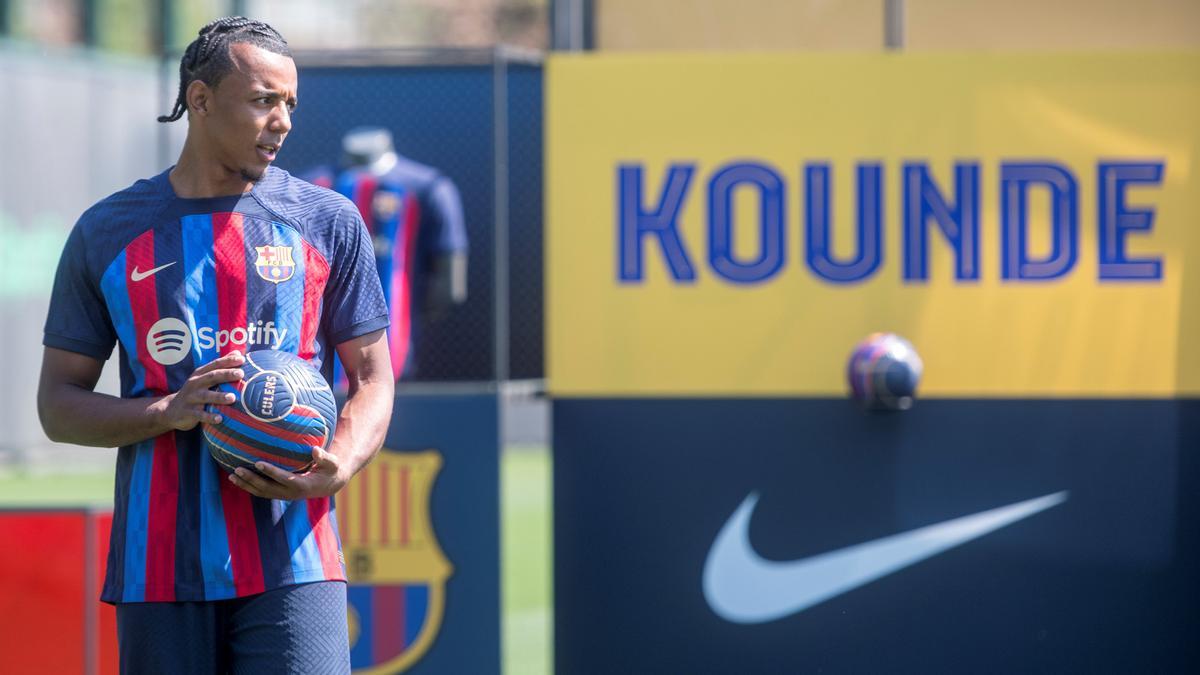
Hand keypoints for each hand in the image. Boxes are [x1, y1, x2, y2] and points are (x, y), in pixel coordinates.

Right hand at [156, 351, 244, 430]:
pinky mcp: (188, 412)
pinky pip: (200, 415)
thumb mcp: (203, 377)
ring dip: (219, 397)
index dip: (227, 361)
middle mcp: (195, 383)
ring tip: (232, 398)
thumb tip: (238, 353)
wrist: (170, 409)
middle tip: (240, 374)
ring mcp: (191, 398)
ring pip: (206, 396)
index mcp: (200, 374)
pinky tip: (220, 419)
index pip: (215, 364)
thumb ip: (219, 367)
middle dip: (226, 374)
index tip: (242, 359)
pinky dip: (209, 417)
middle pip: (211, 377)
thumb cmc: (194, 392)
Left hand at [227, 446, 347, 499]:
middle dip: (251, 479)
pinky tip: (238, 478)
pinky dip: (249, 486)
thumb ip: (325, 457)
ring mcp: (284, 495)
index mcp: (302, 485)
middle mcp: (290, 493)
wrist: (328, 485)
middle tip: (237, 469)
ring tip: (232, 475)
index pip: (284, 479)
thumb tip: (315, 450)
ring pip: (261, 492)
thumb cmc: (330, 470)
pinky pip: (262, 491)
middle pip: (267, 488)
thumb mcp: (332, 463)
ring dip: (246, 485)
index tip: (258, 463)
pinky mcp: (279, 493)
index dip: (271, 472)